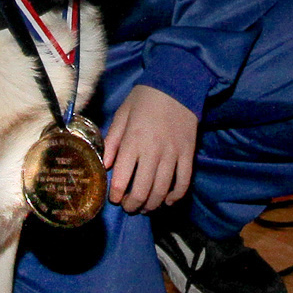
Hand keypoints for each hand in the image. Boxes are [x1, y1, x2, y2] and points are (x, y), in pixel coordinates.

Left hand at [101, 84, 197, 213]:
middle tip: (129, 207)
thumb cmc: (144, 99)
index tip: (114, 199)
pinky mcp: (188, 154)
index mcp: (133, 142)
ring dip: (152, 204)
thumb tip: (105, 165)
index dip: (116, 196)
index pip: (122, 179)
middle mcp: (153, 152)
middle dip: (133, 205)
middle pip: (142, 191)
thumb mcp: (122, 115)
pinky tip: (168, 201)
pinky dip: (177, 196)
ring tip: (145, 208)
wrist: (177, 85)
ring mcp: (173, 154)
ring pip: (162, 190)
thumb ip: (112, 141)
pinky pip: (184, 181)